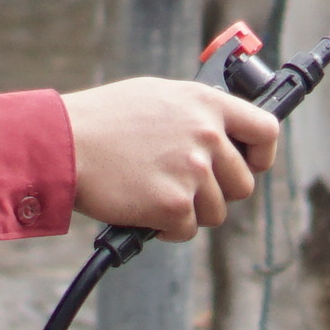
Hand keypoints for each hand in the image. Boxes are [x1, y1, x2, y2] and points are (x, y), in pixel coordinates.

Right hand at [64, 76, 279, 240]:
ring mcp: (192, 170)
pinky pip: (188, 231)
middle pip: (243, 184)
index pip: (266, 130)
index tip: (251, 165)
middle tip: (183, 187)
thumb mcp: (157, 98)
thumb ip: (194, 114)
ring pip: (217, 212)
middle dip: (217, 193)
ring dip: (189, 211)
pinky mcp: (174, 204)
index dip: (262, 154)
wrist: (63, 145)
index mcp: (205, 104)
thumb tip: (219, 133)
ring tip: (154, 193)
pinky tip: (143, 209)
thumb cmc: (101, 121)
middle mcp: (206, 135)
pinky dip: (167, 229)